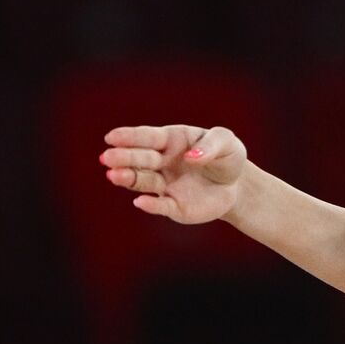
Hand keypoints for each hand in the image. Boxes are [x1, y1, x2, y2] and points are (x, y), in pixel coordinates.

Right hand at [99, 125, 246, 223]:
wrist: (237, 185)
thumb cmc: (227, 157)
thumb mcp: (226, 142)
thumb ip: (212, 145)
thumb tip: (191, 156)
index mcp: (173, 141)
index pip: (149, 137)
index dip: (130, 136)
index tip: (112, 137)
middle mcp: (163, 162)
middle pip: (141, 159)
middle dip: (124, 157)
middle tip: (107, 157)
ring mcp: (165, 185)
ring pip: (143, 181)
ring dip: (128, 178)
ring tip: (113, 175)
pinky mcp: (173, 206)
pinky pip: (160, 206)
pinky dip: (151, 205)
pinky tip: (141, 202)